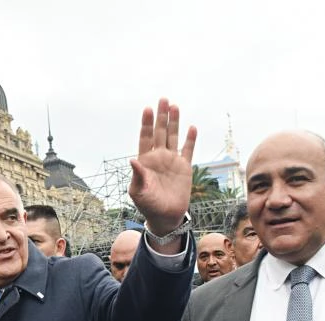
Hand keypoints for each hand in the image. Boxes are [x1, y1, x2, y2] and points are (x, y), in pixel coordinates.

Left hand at [129, 98, 196, 235]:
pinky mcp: (184, 168)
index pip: (145, 138)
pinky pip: (188, 150)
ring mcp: (172, 161)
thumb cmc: (148, 205)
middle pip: (160, 132)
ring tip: (175, 106)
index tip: (147, 109)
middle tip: (163, 99)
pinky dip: (190, 139)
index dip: (146, 124)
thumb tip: (132, 160)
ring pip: (173, 137)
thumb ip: (137, 176)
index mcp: (145, 161)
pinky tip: (191, 127)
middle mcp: (159, 157)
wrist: (165, 217)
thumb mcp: (138, 192)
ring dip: (174, 122)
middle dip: (161, 116)